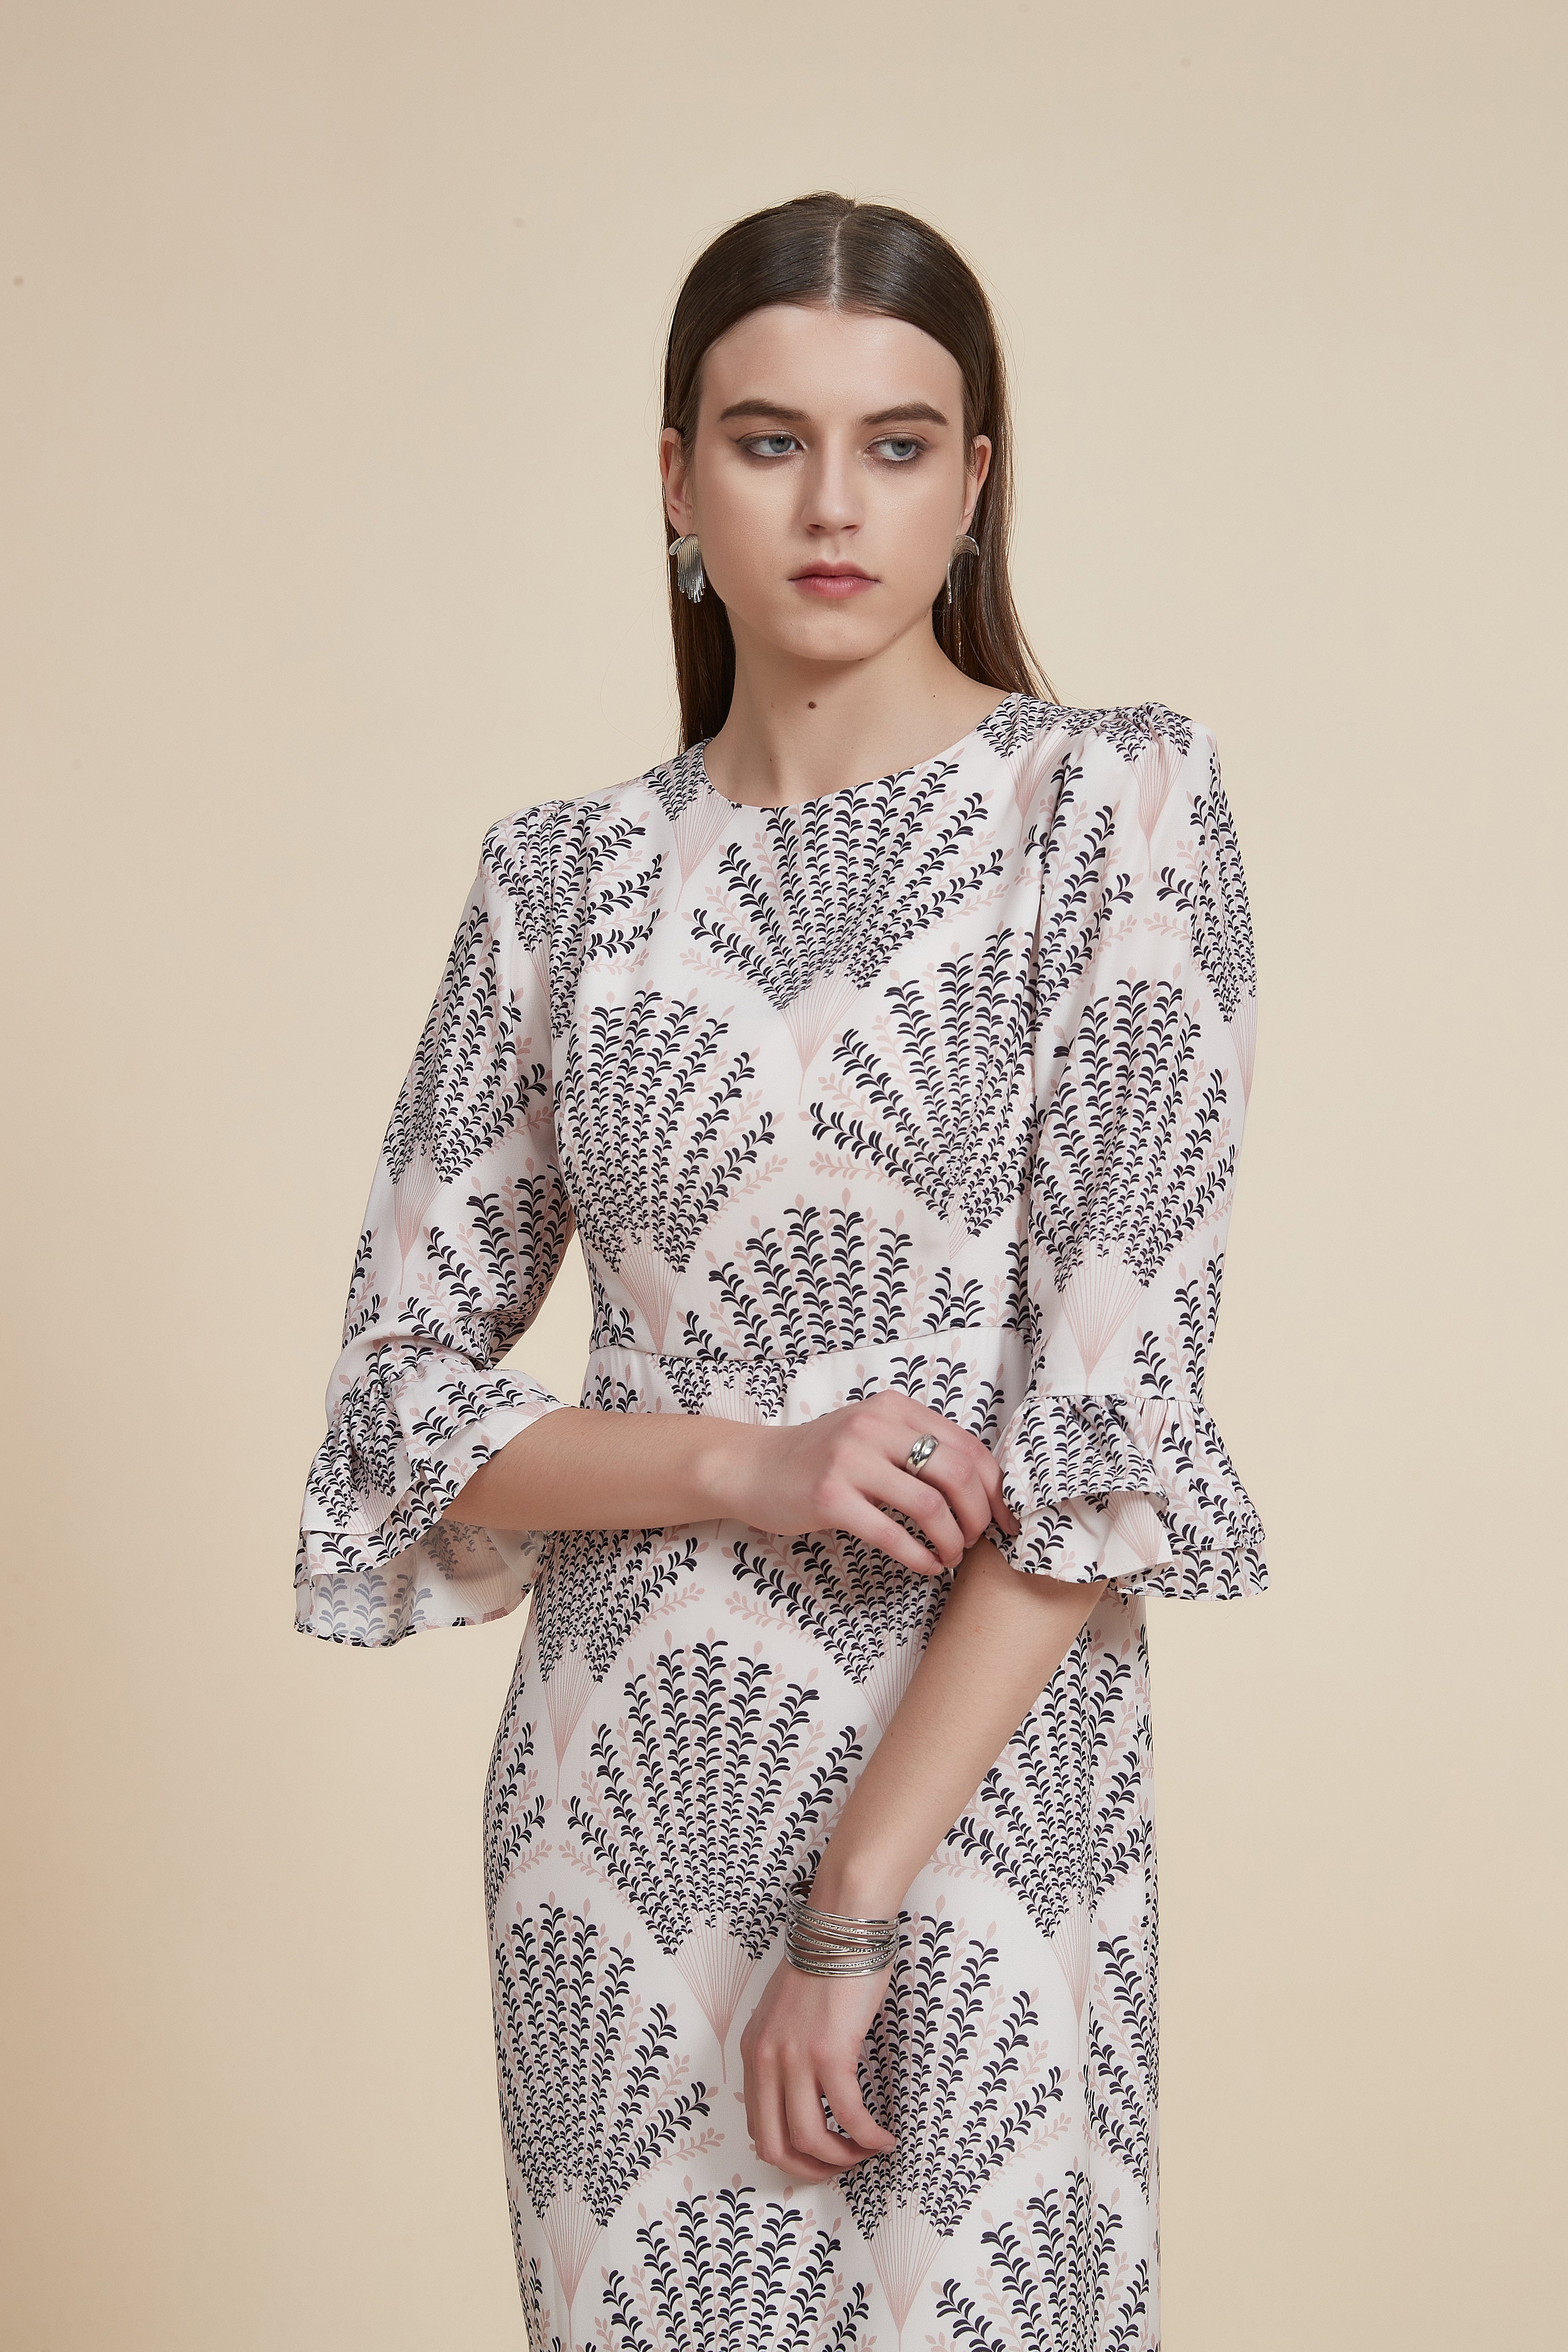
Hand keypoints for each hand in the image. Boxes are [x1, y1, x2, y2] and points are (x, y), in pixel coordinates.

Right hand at [712, 1390, 1018, 1576]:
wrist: (753, 1467)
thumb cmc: (821, 1458)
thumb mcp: (873, 1435)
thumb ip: (918, 1448)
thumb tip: (981, 1491)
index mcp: (894, 1409)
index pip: (969, 1448)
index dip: (996, 1491)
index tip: (1005, 1521)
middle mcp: (875, 1427)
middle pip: (957, 1474)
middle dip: (978, 1517)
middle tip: (976, 1541)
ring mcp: (850, 1460)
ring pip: (930, 1505)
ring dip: (952, 1540)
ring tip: (950, 1556)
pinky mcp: (829, 1496)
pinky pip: (891, 1533)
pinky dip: (919, 1556)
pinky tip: (926, 1565)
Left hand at [740, 1954, 896, 2182]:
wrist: (841, 1927)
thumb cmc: (824, 1965)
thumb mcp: (785, 2014)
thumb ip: (784, 2051)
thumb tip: (803, 2094)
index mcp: (754, 2051)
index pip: (759, 2128)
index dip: (791, 2155)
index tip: (820, 2155)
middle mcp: (766, 2059)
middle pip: (776, 2145)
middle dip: (811, 2169)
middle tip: (842, 2166)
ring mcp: (795, 2058)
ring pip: (811, 2139)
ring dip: (843, 2158)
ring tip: (866, 2152)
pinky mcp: (829, 2053)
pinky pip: (849, 2115)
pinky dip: (868, 2137)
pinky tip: (884, 2138)